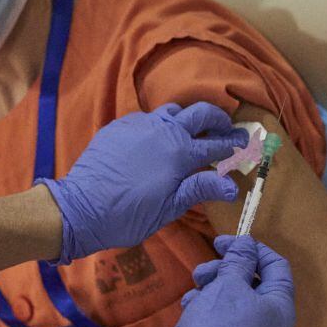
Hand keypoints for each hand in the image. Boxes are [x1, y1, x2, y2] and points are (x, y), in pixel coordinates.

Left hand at [37, 102, 247, 263]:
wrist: (81, 208)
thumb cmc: (128, 215)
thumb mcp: (169, 208)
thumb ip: (200, 190)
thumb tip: (232, 186)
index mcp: (180, 153)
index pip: (216, 144)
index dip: (233, 144)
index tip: (245, 144)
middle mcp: (162, 131)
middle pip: (199, 113)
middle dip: (218, 119)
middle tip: (226, 129)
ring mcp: (138, 125)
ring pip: (172, 111)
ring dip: (187, 118)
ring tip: (193, 130)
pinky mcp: (118, 127)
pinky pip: (146, 118)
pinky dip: (159, 124)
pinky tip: (158, 138)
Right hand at [132, 236, 296, 326]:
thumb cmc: (216, 326)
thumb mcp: (228, 284)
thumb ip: (239, 260)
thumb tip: (248, 245)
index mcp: (281, 308)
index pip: (277, 266)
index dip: (252, 249)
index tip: (225, 242)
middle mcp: (274, 326)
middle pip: (254, 283)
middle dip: (226, 271)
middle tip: (202, 270)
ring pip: (236, 301)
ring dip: (213, 288)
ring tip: (193, 291)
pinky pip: (227, 320)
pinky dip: (209, 309)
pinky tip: (191, 309)